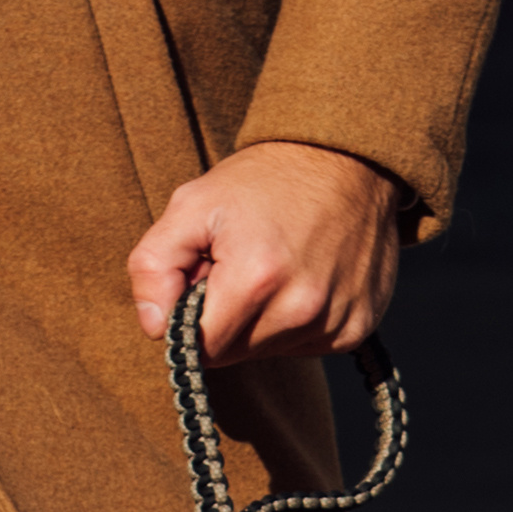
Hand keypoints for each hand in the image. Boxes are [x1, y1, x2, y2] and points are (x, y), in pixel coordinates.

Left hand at [124, 139, 411, 364]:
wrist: (344, 157)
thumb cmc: (261, 181)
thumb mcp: (192, 204)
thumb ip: (154, 266)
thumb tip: (154, 326)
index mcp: (255, 280)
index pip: (203, 348)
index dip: (194, 319)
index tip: (207, 279)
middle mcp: (302, 309)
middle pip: (238, 354)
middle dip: (228, 319)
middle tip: (240, 266)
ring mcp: (336, 321)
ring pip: (272, 351)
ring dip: (263, 321)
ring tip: (275, 267)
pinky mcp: (359, 327)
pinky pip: (308, 344)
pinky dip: (298, 321)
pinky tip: (304, 277)